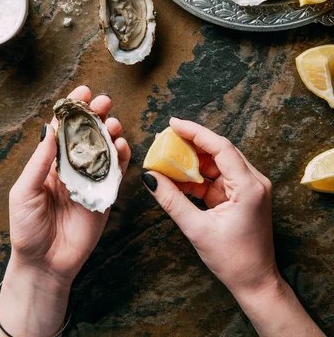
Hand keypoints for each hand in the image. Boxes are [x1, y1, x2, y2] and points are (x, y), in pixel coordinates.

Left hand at [0, 85, 129, 336]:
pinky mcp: (106, 195)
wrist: (45, 264)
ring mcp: (90, 180)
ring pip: (105, 148)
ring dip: (111, 131)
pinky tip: (122, 145)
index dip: (73, 109)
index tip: (83, 92)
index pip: (63, 129)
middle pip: (88, 133)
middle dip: (97, 114)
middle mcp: (72, 166)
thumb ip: (40, 162)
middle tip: (104, 102)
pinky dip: (123, 156)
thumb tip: (50, 130)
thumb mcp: (24, 192)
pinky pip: (117, 171)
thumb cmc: (27, 229)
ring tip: (113, 123)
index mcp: (50, 162)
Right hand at [143, 117, 275, 297]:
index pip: (221, 147)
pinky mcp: (242, 195)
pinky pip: (217, 178)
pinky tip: (178, 177)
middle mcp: (253, 181)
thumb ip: (172, 200)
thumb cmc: (234, 260)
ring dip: (193, 161)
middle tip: (165, 138)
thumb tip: (150, 178)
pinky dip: (198, 177)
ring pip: (217, 163)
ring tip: (167, 157)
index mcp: (249, 186)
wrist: (256, 284)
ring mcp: (249, 188)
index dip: (195, 132)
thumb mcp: (197, 230)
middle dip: (191, 144)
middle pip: (219, 151)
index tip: (173, 123)